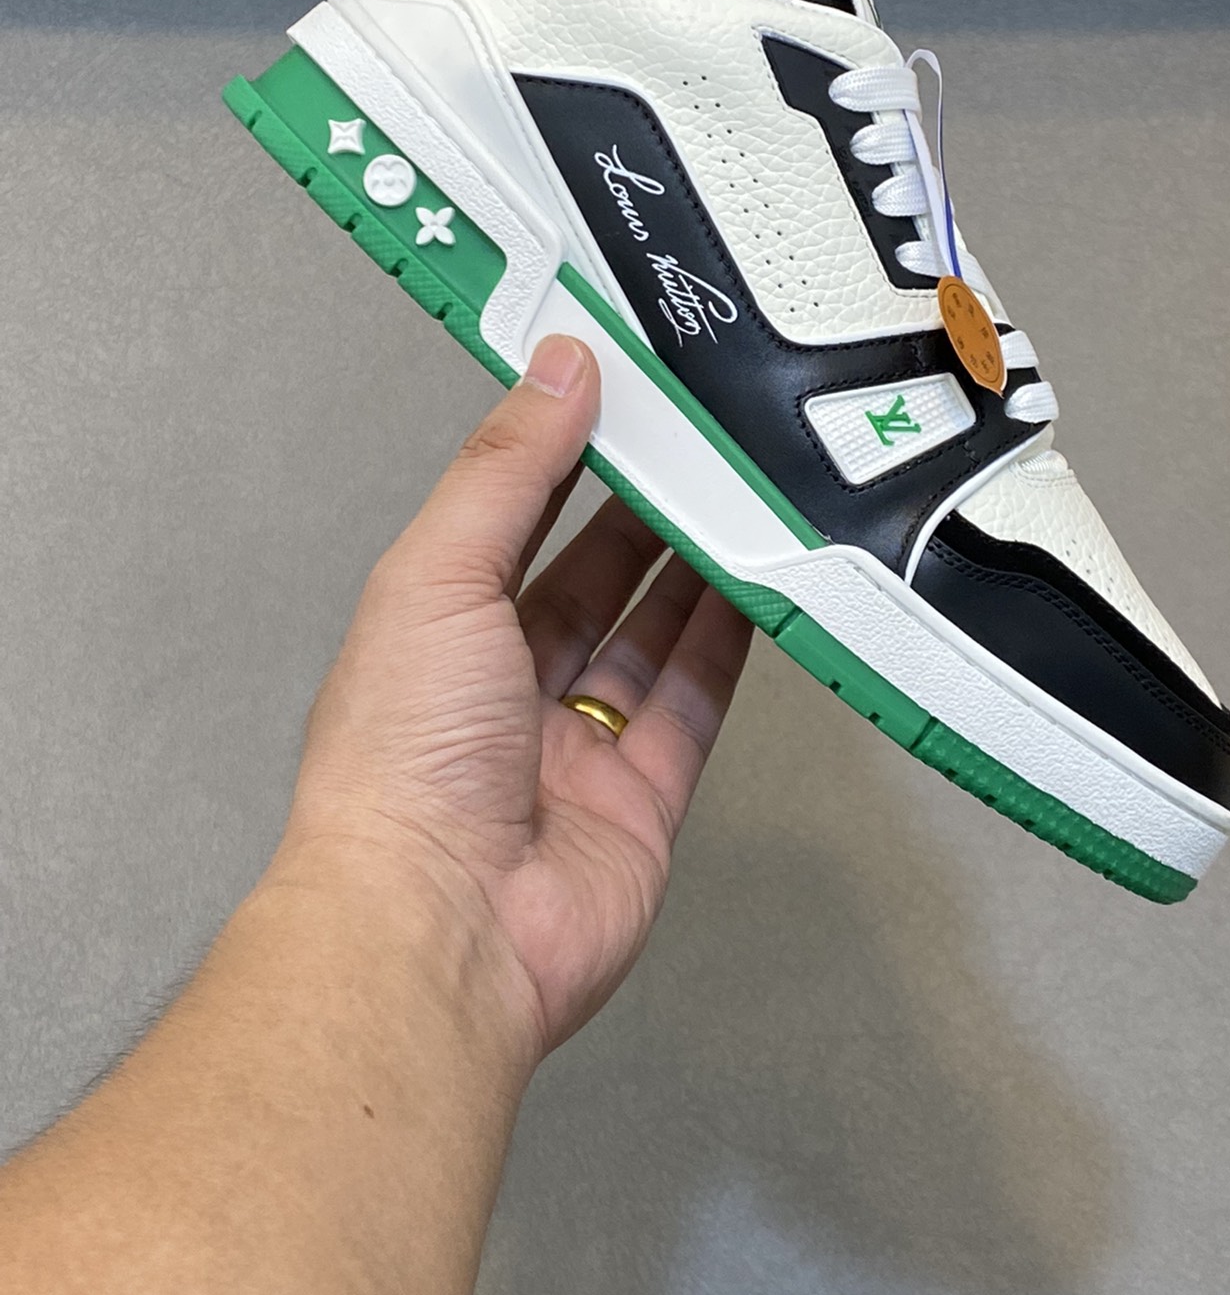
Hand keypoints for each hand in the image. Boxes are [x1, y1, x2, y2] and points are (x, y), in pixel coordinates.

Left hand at [282, 335, 752, 1061]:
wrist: (443, 927)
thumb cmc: (405, 756)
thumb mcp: (439, 575)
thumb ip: (507, 471)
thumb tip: (559, 368)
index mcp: (434, 634)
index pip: (508, 522)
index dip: (560, 456)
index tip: (618, 391)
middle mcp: (501, 691)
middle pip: (587, 581)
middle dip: (641, 510)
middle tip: (702, 439)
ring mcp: (574, 750)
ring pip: (648, 639)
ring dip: (694, 569)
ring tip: (745, 493)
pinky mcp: (642, 801)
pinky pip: (694, 706)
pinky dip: (728, 645)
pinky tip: (760, 587)